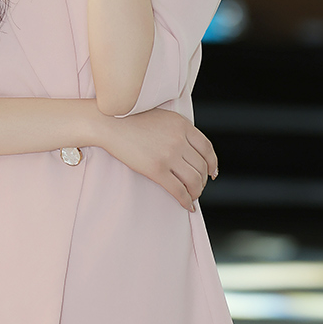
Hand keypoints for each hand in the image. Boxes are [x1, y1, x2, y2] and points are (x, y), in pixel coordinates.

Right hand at [97, 106, 217, 210]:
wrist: (110, 121)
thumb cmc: (132, 119)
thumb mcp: (162, 118)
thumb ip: (178, 131)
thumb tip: (189, 151)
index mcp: (182, 125)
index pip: (207, 149)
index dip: (212, 164)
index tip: (212, 173)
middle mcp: (179, 139)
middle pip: (202, 167)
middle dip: (202, 181)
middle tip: (198, 187)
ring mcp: (168, 154)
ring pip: (194, 180)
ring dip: (196, 192)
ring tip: (192, 196)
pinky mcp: (156, 169)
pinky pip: (178, 190)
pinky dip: (186, 201)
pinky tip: (186, 205)